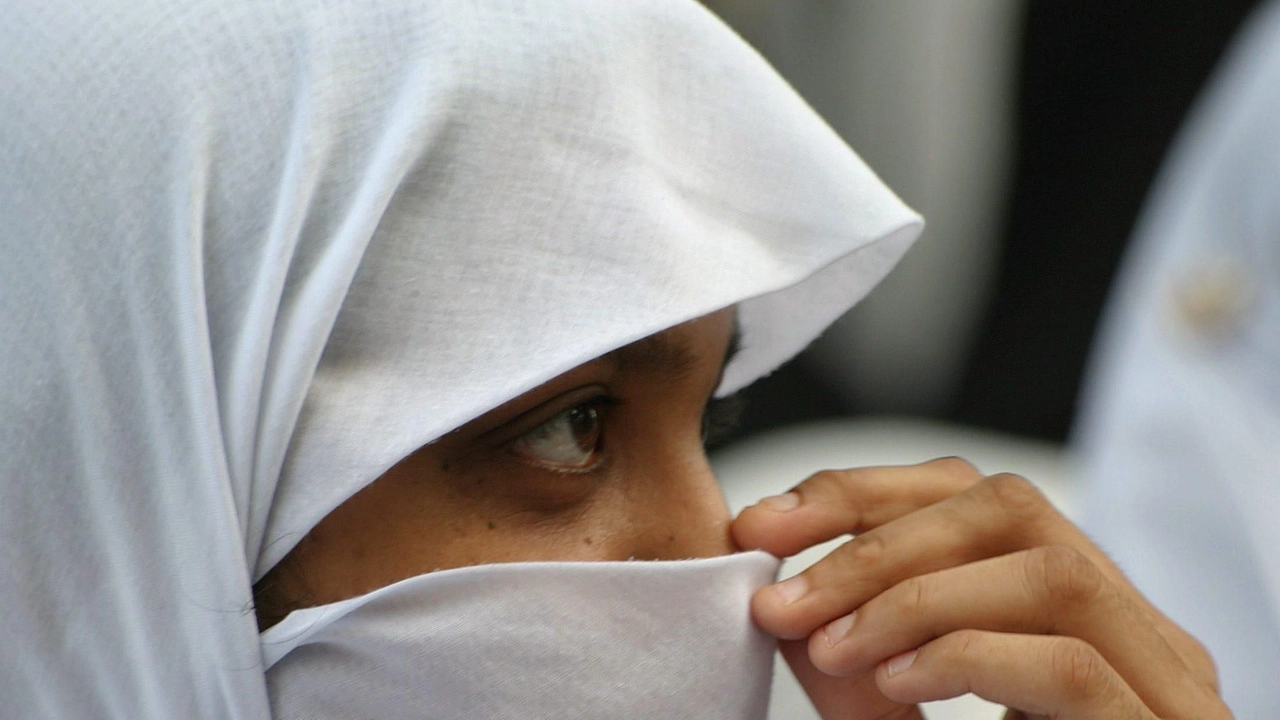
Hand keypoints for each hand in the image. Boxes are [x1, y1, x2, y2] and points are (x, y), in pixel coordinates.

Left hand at [731, 458, 1230, 719]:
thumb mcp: (905, 716)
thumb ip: (863, 664)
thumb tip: (786, 601)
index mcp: (1075, 617)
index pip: (971, 498)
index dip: (861, 495)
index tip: (762, 527)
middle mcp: (1136, 635)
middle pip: (1010, 509)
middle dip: (874, 541)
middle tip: (782, 600)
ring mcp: (1165, 688)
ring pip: (1051, 571)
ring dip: (912, 597)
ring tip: (830, 647)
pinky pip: (1069, 666)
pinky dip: (966, 656)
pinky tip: (897, 682)